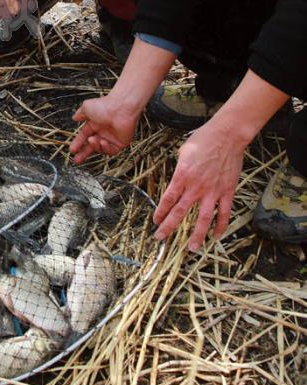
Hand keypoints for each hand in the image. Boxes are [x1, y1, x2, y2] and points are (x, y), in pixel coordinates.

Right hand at [70, 95, 139, 160]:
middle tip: (77, 160)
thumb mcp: (87, 107)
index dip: (78, 143)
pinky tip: (103, 142)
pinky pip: (111, 151)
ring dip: (95, 146)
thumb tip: (74, 117)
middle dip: (84, 153)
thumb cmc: (105, 105)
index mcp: (94, 124)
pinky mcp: (120, 143)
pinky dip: (106, 148)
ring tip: (93, 140)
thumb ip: (80, 113)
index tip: (72, 149)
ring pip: (100, 149)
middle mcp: (103, 131)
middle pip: (91, 146)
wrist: (121, 108)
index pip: (84, 136)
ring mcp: (111, 138)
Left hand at [153, 120, 245, 250]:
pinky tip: (216, 236)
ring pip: (203, 219)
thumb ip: (179, 169)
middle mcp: (195, 187)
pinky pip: (224, 213)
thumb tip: (178, 179)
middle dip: (168, 228)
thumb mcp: (183, 152)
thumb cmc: (203, 139)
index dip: (161, 213)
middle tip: (160, 238)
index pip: (168, 200)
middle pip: (179, 213)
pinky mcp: (227, 192)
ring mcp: (212, 191)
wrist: (227, 136)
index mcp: (182, 176)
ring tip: (192, 248)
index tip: (155, 222)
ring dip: (196, 235)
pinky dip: (220, 226)